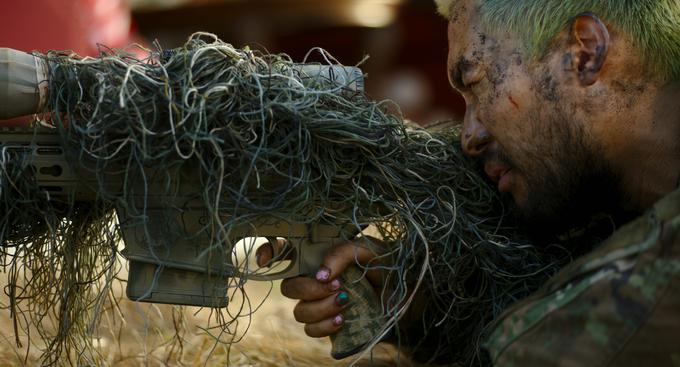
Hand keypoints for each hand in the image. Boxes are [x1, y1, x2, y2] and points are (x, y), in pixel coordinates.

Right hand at [256, 237, 384, 337]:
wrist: (411, 294)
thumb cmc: (389, 265)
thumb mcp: (369, 250)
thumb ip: (342, 253)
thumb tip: (320, 274)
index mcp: (321, 255)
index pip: (285, 251)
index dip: (269, 253)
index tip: (266, 262)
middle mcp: (316, 279)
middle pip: (289, 287)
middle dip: (308, 288)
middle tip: (335, 285)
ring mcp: (321, 303)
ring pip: (299, 311)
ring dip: (320, 308)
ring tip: (346, 301)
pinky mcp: (330, 324)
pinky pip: (311, 330)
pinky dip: (325, 326)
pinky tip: (343, 318)